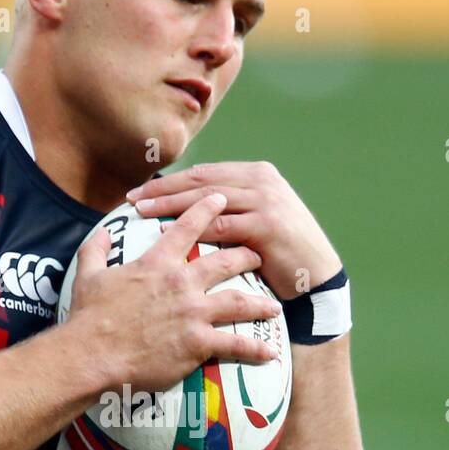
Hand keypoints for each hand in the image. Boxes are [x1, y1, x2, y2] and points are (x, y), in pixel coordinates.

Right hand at [65, 191, 282, 394]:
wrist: (92, 353)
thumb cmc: (89, 316)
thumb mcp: (89, 275)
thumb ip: (97, 250)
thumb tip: (102, 232)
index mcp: (156, 264)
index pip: (187, 228)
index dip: (206, 209)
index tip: (222, 199)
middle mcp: (181, 283)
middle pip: (225, 262)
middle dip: (247, 255)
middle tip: (260, 254)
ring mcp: (192, 313)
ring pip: (238, 302)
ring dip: (260, 303)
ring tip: (274, 306)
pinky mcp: (197, 343)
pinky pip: (234, 345)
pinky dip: (255, 350)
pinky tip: (270, 353)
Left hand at [126, 161, 341, 300]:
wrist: (316, 276)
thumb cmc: (281, 253)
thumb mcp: (257, 219)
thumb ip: (230, 207)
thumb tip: (186, 207)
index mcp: (256, 174)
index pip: (204, 173)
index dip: (170, 181)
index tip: (141, 190)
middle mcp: (261, 181)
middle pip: (201, 182)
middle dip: (163, 189)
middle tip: (132, 199)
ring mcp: (265, 201)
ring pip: (207, 201)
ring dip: (170, 206)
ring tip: (142, 212)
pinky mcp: (266, 226)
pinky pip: (220, 227)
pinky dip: (191, 231)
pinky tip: (167, 234)